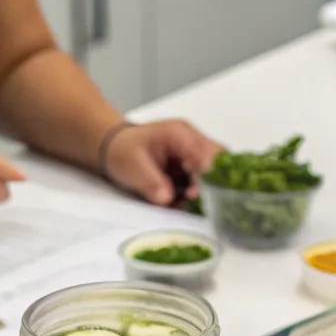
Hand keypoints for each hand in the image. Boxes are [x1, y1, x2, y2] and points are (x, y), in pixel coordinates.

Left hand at [103, 120, 221, 205]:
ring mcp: (194, 154)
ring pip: (216, 171)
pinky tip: (183, 200)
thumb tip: (167, 198)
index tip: (197, 194)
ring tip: (186, 201)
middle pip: (220, 161)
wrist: (116, 148)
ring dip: (206, 190)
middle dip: (213, 183)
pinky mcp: (192, 167)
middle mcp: (193, 141)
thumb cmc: (123, 151)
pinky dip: (198, 193)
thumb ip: (151, 183)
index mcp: (180, 135)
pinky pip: (205, 180)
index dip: (206, 176)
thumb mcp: (133, 167)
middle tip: (195, 200)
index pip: (206, 154)